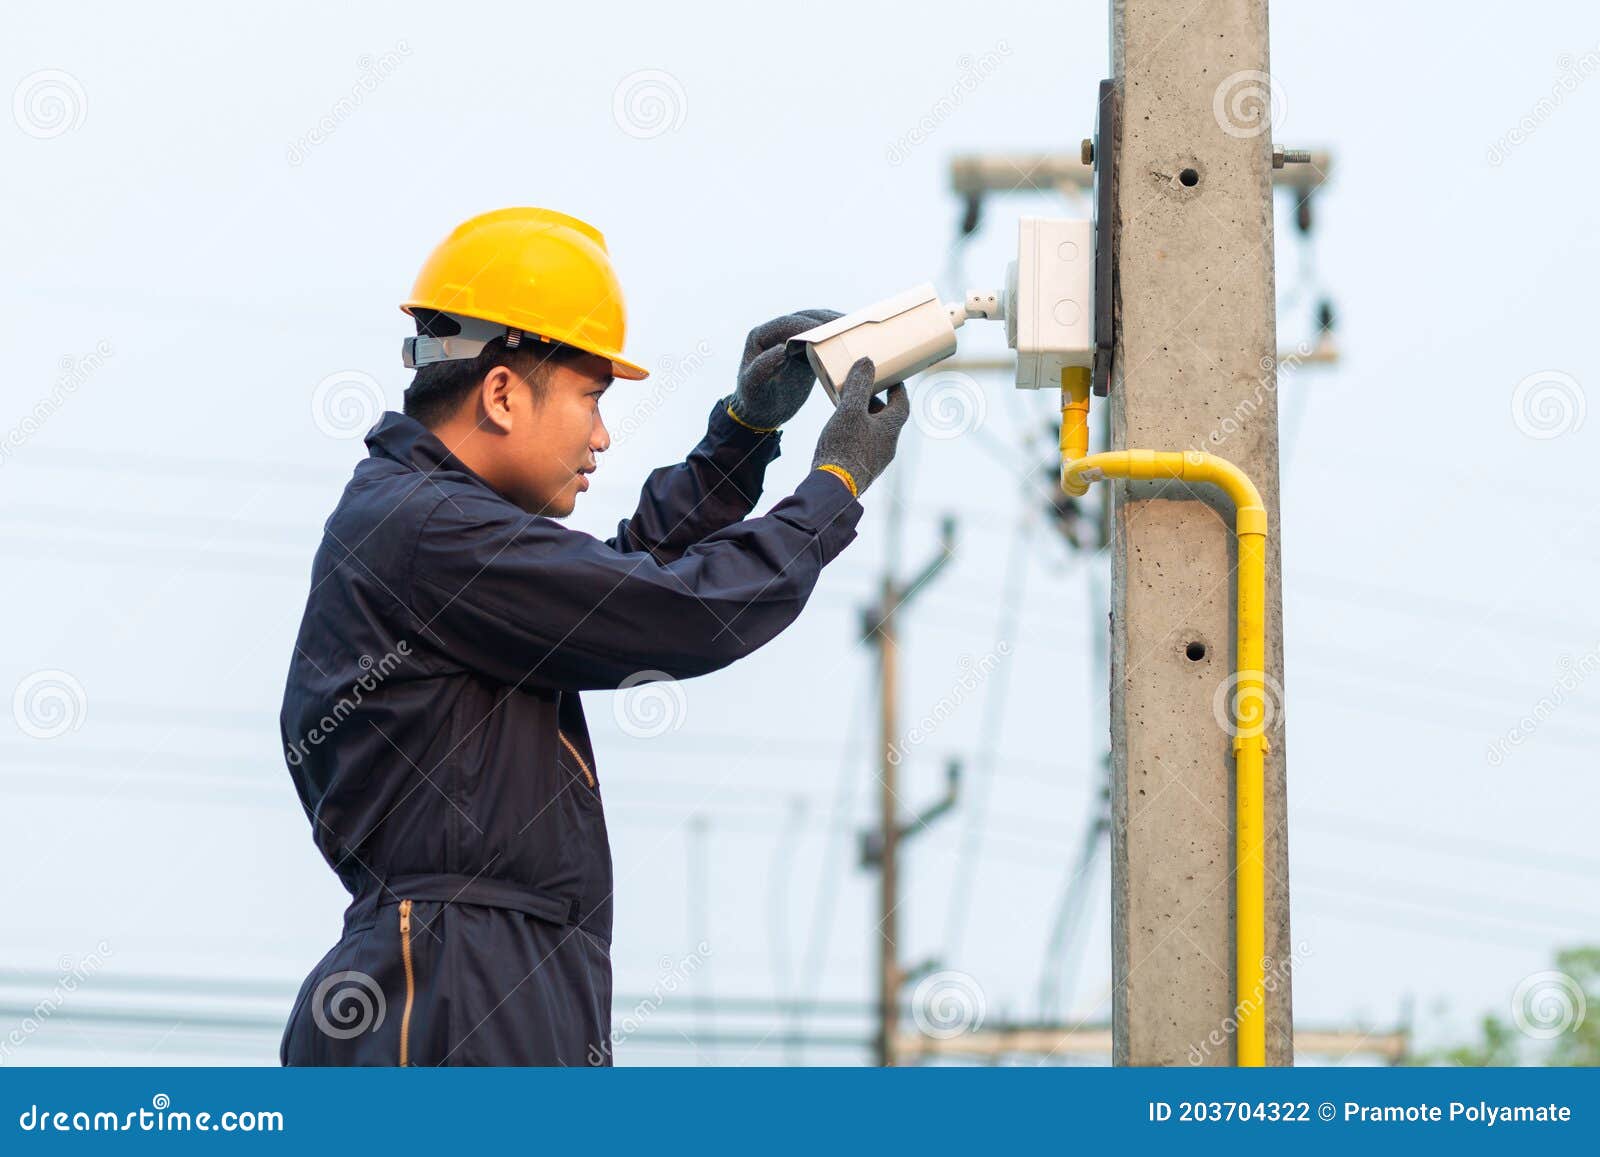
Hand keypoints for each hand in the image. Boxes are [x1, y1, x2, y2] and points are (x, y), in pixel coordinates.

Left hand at [724, 309, 842, 430]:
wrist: (762, 414)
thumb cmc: (755, 402)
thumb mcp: (754, 387)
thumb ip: (762, 368)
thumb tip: (780, 349)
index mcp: (761, 336)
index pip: (787, 324)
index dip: (807, 324)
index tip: (826, 330)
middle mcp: (776, 332)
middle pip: (806, 318)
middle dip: (828, 321)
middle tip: (850, 326)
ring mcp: (793, 338)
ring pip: (817, 323)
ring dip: (836, 324)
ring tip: (858, 326)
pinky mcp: (806, 349)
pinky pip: (823, 336)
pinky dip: (837, 335)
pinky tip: (854, 337)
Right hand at [809, 357, 909, 497]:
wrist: (833, 489)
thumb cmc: (844, 447)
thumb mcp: (849, 410)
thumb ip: (859, 386)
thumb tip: (868, 362)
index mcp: (890, 429)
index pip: (902, 404)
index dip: (898, 389)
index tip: (892, 378)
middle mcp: (888, 446)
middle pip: (888, 419)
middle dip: (877, 403)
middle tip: (864, 390)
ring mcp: (876, 461)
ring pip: (875, 433)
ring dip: (866, 420)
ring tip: (848, 409)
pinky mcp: (862, 472)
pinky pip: (865, 447)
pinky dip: (858, 434)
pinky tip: (841, 434)